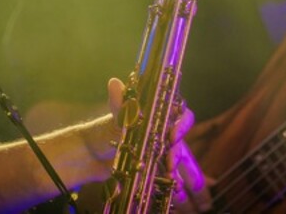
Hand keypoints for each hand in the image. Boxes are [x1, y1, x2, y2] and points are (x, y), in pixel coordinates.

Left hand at [105, 78, 207, 209]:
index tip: (171, 137)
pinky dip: (181, 196)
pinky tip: (187, 206)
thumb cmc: (105, 130)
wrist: (90, 154)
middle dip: (194, 172)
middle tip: (183, 177)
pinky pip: (173, 186)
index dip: (181, 126)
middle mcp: (167, 139)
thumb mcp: (113, 117)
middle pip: (188, 154)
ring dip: (190, 189)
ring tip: (193, 204)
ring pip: (184, 174)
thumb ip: (119, 104)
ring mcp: (163, 159)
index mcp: (162, 121)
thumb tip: (114, 82)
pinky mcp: (156, 175)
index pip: (182, 118)